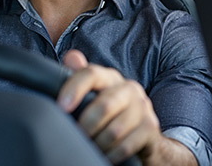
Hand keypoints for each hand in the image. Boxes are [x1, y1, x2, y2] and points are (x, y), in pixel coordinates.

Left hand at [59, 50, 196, 165]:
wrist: (144, 136)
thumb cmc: (111, 114)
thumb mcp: (95, 95)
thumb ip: (81, 77)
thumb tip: (71, 56)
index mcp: (111, 78)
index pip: (91, 74)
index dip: (74, 88)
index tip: (61, 107)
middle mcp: (129, 88)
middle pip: (104, 105)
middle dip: (86, 125)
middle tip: (76, 136)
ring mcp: (142, 107)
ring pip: (114, 130)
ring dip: (98, 144)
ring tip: (90, 148)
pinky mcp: (150, 127)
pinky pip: (126, 145)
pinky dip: (111, 155)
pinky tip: (104, 156)